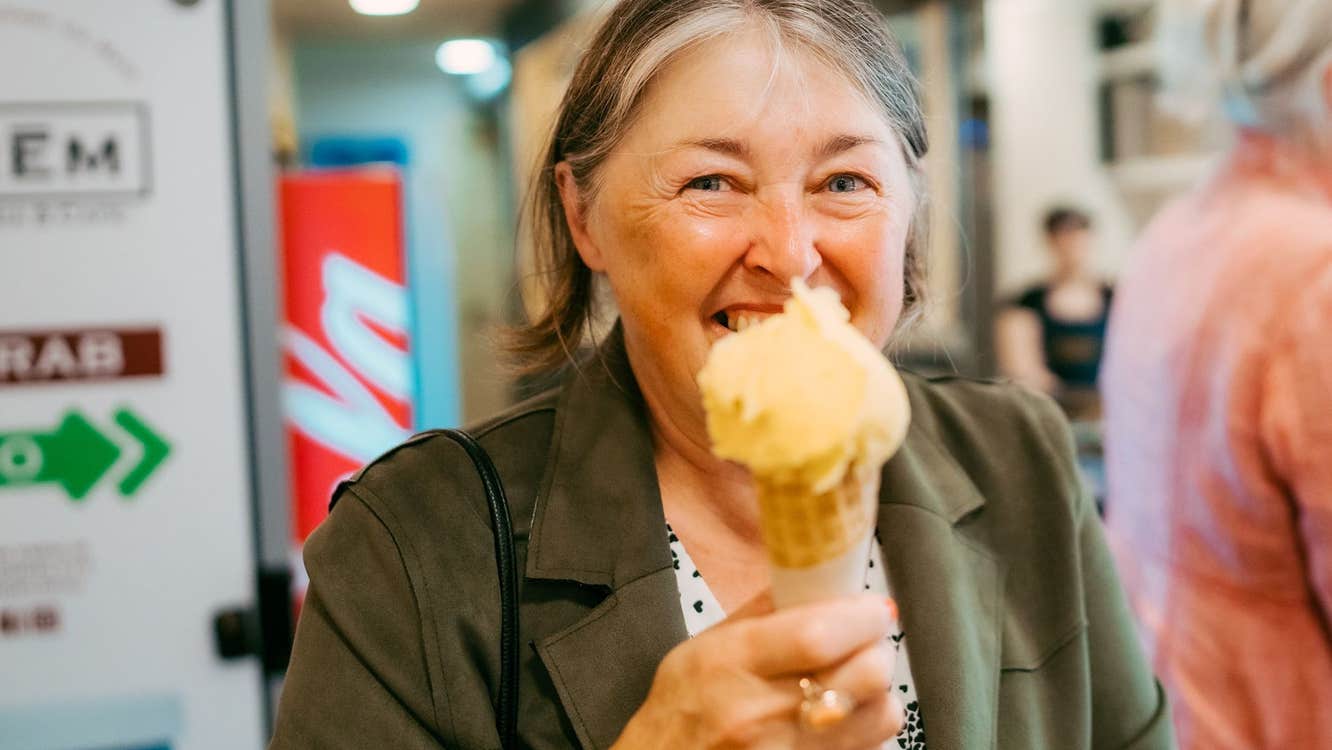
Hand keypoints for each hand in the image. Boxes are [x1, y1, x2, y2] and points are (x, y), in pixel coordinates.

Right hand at [613, 592, 903, 749]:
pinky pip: (870, 744)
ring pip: (879, 713)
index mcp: (733, 662)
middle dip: (878, 647)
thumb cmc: (682, 707)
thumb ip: (762, 612)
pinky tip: (845, 712)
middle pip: (862, 674)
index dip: (860, 616)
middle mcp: (763, 712)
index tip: (874, 606)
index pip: (817, 635)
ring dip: (879, 688)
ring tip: (857, 677)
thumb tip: (813, 577)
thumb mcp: (705, 646)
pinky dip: (868, 722)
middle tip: (869, 637)